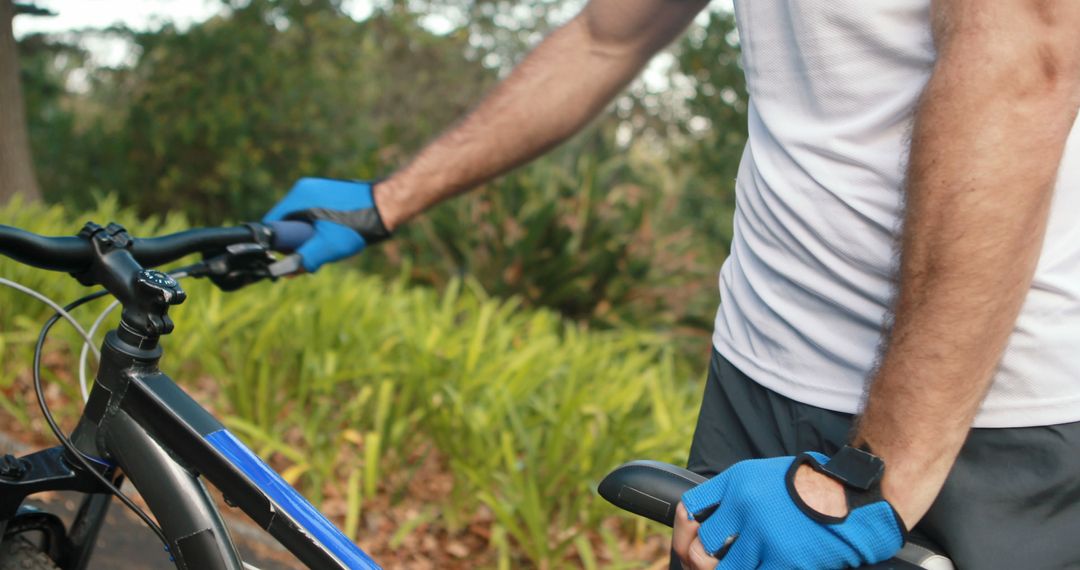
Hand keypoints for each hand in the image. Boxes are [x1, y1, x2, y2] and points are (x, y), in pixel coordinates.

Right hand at [263, 177, 390, 271]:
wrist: (389, 203)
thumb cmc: (359, 222)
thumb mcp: (328, 246)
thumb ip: (305, 259)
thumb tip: (285, 273)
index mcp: (298, 196)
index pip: (272, 222)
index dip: (276, 244)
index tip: (287, 258)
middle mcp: (305, 188)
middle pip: (286, 221)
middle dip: (295, 241)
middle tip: (312, 255)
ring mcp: (318, 188)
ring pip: (301, 219)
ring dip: (309, 236)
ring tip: (328, 245)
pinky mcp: (330, 193)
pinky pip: (315, 213)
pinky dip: (320, 227)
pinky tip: (335, 237)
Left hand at [676, 453, 904, 568]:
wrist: (859, 498)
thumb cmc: (817, 490)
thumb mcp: (769, 477)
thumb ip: (739, 496)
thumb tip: (716, 526)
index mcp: (739, 481)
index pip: (689, 508)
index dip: (685, 530)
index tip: (695, 542)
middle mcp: (745, 505)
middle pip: (699, 547)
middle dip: (702, 563)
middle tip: (714, 567)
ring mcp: (763, 535)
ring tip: (744, 565)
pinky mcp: (784, 560)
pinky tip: (766, 568)